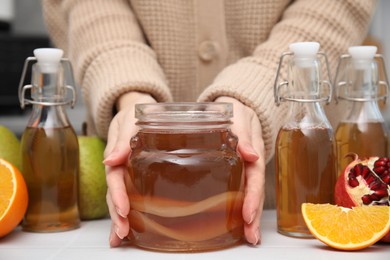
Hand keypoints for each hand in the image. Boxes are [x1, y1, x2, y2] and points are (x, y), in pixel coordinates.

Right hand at [103, 91, 155, 246]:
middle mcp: (118, 167)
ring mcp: (125, 173)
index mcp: (115, 154)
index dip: (118, 194)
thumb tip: (110, 160)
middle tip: (122, 232)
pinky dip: (126, 214)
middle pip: (114, 193)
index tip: (123, 209)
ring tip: (121, 238)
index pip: (114, 177)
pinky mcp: (133, 176)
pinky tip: (129, 231)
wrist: (138, 110)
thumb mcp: (129, 118)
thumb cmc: (134, 113)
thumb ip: (122, 137)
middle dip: (116, 214)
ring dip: (118, 218)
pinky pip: (128, 195)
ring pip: (119, 198)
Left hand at [215, 96, 264, 244]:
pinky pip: (242, 187)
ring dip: (250, 216)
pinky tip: (240, 221)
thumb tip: (251, 154)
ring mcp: (246, 165)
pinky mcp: (238, 167)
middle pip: (255, 190)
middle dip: (253, 215)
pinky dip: (243, 205)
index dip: (253, 196)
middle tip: (251, 236)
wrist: (235, 104)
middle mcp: (252, 161)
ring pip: (250, 192)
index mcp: (254, 149)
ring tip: (249, 237)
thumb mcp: (238, 113)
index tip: (248, 215)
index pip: (255, 176)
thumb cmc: (235, 108)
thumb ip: (242, 132)